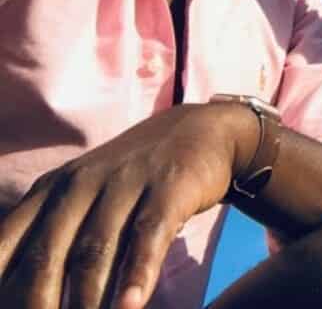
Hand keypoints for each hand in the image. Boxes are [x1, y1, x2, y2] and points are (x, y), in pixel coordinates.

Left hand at [0, 103, 256, 308]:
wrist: (202, 130)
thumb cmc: (132, 178)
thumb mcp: (81, 196)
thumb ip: (48, 238)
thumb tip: (21, 294)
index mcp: (49, 191)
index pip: (4, 246)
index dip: (1, 288)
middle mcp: (80, 186)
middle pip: (45, 257)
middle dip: (37, 305)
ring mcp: (125, 185)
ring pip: (94, 253)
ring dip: (86, 303)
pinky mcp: (169, 189)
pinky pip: (148, 237)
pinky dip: (137, 275)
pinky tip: (131, 307)